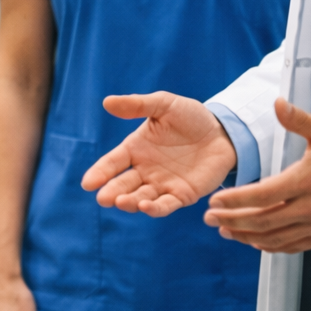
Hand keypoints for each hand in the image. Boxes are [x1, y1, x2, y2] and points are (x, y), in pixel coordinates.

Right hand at [80, 92, 237, 216]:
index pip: (112, 163)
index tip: (88, 183)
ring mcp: (163, 184)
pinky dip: (155, 208)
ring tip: (122, 202)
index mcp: (136, 149)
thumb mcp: (164, 105)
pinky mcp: (182, 195)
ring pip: (142, 197)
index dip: (100, 173)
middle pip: (124, 184)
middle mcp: (145, 170)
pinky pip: (166, 205)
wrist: (223, 131)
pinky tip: (146, 207)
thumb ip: (137, 105)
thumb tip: (107, 102)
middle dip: (113, 192)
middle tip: (103, 198)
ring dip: (131, 202)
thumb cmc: (190, 116)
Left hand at [203, 98, 310, 252]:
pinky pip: (294, 246)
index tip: (215, 200)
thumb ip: (299, 120)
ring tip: (227, 231)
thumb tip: (277, 103)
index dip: (235, 200)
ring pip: (276, 238)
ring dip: (248, 237)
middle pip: (263, 221)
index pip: (262, 195)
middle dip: (233, 221)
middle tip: (210, 219)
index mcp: (307, 180)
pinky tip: (257, 242)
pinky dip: (272, 246)